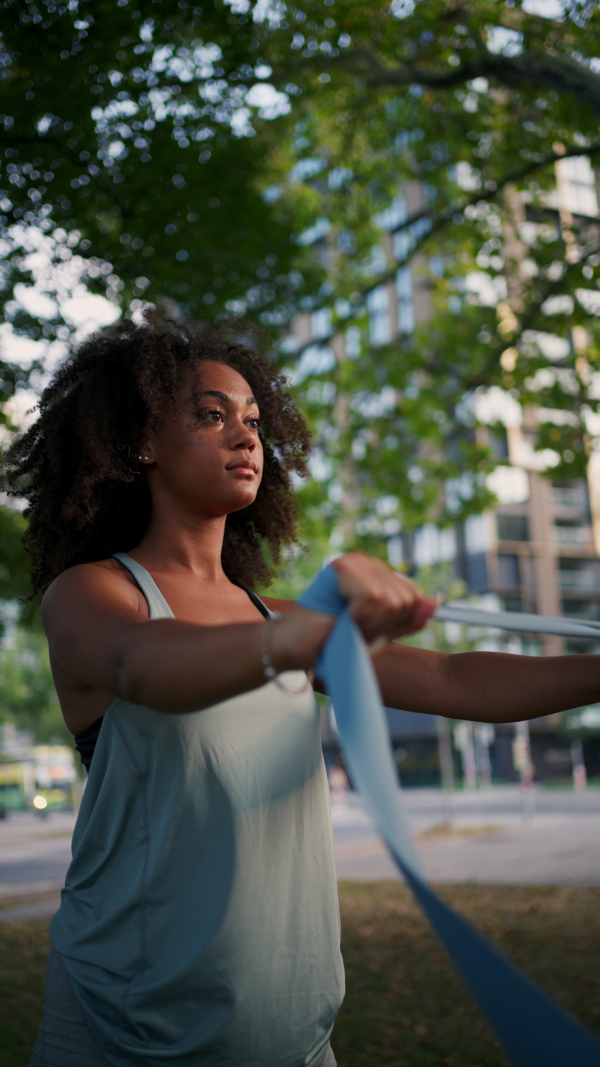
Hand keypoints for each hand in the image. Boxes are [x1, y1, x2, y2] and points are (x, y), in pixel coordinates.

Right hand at [270, 552, 435, 671]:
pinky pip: (374, 598)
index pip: (414, 595)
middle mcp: (366, 562)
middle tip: (355, 629)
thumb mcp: (381, 633)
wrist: (296, 648)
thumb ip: (409, 619)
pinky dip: (360, 618)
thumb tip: (436, 602)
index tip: (368, 629)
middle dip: (384, 625)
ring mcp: (354, 562)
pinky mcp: (342, 568)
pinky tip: (341, 618)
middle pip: (407, 599)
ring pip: (392, 600)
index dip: (397, 622)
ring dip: (370, 623)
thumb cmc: (334, 640)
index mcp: (376, 574)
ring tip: (347, 625)